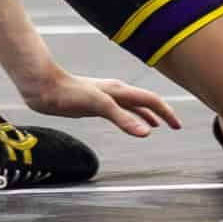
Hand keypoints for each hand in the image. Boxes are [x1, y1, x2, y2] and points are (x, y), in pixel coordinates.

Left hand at [22, 71, 181, 138]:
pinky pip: (120, 110)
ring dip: (147, 115)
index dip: (166, 112)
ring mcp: (106, 97)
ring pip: (133, 106)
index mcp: (120, 90)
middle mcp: (116, 92)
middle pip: (145, 101)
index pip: (150, 100)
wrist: (45, 88)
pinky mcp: (96, 103)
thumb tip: (146, 133)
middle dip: (162, 112)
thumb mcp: (97, 105)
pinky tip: (128, 124)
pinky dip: (131, 117)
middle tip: (175, 126)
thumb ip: (122, 118)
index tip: (177, 126)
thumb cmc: (69, 94)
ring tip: (157, 125)